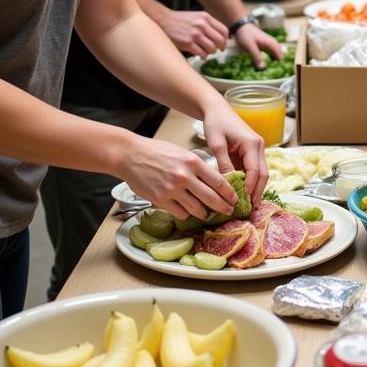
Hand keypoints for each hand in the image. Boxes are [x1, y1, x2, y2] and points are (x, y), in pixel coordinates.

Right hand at [120, 137, 238, 220]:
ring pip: (196, 209)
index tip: (235, 198)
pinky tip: (187, 212)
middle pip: (210, 197)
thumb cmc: (157, 151)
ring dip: (204, 213)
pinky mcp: (160, 200)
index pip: (218, 181)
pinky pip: (179, 213)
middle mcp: (185, 176)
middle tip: (228, 211)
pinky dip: (185, 214)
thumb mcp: (182, 153)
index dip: (229, 192)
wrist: (131, 155)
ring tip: (207, 214)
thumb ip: (196, 166)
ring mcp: (172, 189)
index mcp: (193, 162)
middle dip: (222, 207)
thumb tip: (212, 180)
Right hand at [161, 9, 228, 57]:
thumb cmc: (180, 20)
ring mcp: (195, 34)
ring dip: (211, 52)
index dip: (226, 39)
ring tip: (206, 52)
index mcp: (206, 17)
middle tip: (218, 51)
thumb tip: (219, 36)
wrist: (163, 21)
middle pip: (220, 40)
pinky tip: (200, 55)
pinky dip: (203, 56)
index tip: (223, 44)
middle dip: (220, 47)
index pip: (223, 30)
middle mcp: (202, 25)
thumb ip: (207, 24)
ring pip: (212, 48)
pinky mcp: (188, 43)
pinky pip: (202, 54)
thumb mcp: (196, 17)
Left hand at [202, 100, 268, 205]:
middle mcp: (259, 146)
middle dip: (257, 193)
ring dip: (255, 189)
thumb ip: (223, 163)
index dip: (249, 188)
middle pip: (262, 174)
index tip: (242, 203)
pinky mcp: (251, 151)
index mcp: (252, 143)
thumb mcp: (217, 144)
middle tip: (250, 211)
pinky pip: (253, 170)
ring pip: (260, 173)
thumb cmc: (215, 123)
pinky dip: (250, 182)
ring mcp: (256, 149)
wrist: (216, 109)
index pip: (254, 171)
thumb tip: (227, 185)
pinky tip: (244, 194)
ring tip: (249, 207)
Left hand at [234, 22, 283, 66]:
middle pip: (279, 55)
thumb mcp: (250, 47)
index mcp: (270, 43)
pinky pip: (270, 52)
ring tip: (266, 68)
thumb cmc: (246, 35)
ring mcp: (269, 43)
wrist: (241, 26)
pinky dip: (268, 57)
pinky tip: (262, 62)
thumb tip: (263, 67)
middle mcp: (272, 43)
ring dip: (272, 60)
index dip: (278, 64)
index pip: (279, 56)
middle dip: (275, 63)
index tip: (272, 71)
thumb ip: (256, 56)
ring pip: (275, 53)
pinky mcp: (264, 44)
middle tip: (269, 71)